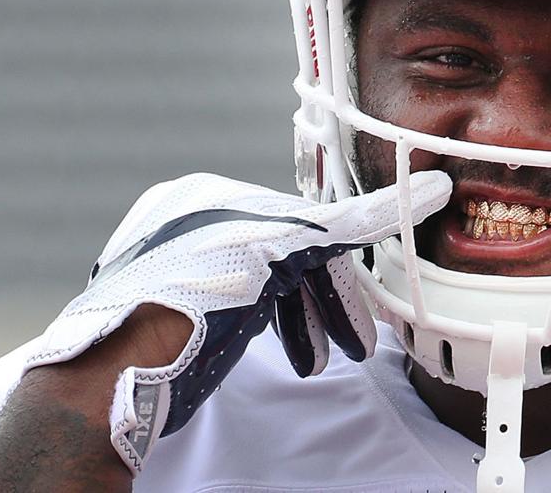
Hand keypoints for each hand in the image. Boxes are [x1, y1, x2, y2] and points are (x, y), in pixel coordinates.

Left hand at [26, 171, 450, 473]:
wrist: (118, 365)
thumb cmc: (200, 296)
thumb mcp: (287, 250)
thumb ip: (358, 220)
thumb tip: (432, 186)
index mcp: (211, 194)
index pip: (301, 228)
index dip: (338, 277)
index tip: (360, 323)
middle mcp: (184, 221)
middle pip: (279, 259)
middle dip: (318, 307)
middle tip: (349, 349)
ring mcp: (166, 263)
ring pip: (253, 287)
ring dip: (293, 324)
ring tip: (310, 364)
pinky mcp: (156, 305)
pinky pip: (225, 307)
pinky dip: (258, 329)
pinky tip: (271, 352)